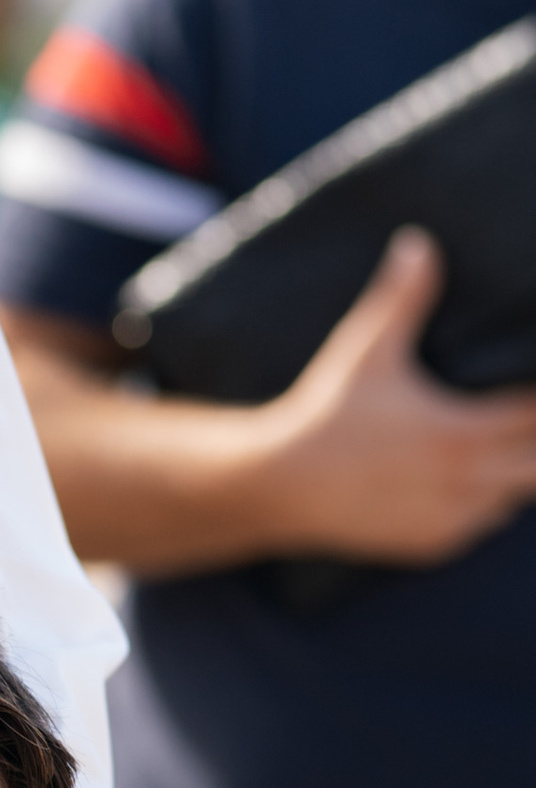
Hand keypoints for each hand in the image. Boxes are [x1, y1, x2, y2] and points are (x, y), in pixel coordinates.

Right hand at [0, 242, 535, 580]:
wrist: (277, 485)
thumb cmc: (324, 412)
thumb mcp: (364, 350)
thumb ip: (401, 297)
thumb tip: (419, 243)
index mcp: (459, 431)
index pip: (535, 416)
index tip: (526, 385)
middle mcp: (465, 481)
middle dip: (533, 440)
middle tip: (518, 417)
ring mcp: (450, 519)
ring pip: (514, 499)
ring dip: (514, 474)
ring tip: (500, 445)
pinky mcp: (431, 544)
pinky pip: (480, 525)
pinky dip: (483, 504)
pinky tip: (467, 479)